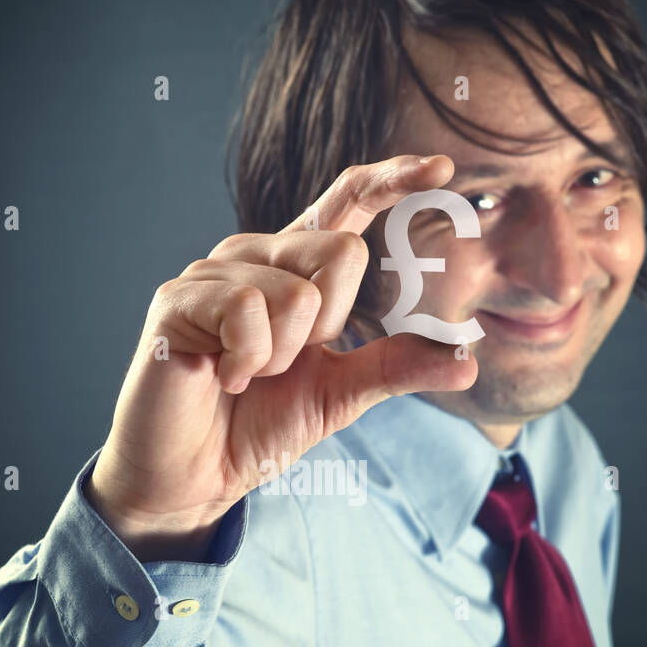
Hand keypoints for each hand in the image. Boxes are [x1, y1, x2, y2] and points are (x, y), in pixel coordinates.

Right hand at [85, 153, 477, 558]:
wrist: (196, 476)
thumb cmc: (258, 427)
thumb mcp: (341, 395)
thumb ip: (397, 367)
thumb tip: (468, 362)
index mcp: (298, 267)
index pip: (348, 202)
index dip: (393, 179)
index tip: (443, 169)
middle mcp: (257, 254)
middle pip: (341, 251)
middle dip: (329, 326)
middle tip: (283, 366)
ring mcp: (214, 272)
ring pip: (296, 292)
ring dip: (282, 357)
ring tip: (246, 377)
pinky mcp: (178, 298)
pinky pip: (248, 309)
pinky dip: (248, 359)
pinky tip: (223, 378)